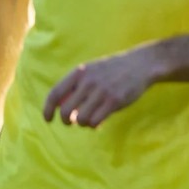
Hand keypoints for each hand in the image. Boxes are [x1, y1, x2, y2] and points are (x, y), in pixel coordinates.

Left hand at [42, 49, 160, 127]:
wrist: (141, 64)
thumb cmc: (113, 69)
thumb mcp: (92, 70)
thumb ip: (76, 85)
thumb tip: (59, 106)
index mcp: (79, 72)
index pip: (55, 93)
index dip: (47, 109)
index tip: (48, 119)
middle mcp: (88, 82)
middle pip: (65, 110)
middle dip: (65, 121)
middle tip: (71, 122)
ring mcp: (101, 91)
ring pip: (80, 119)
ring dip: (82, 123)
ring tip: (90, 119)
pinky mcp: (114, 101)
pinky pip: (95, 121)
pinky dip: (94, 125)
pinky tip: (99, 121)